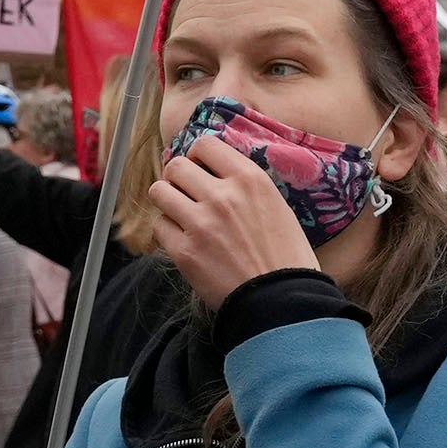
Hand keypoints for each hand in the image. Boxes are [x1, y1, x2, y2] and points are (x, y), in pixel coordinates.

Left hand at [151, 130, 319, 308]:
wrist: (284, 303)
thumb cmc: (287, 258)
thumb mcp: (278, 208)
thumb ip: (244, 186)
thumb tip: (214, 172)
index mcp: (250, 180)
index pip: (205, 144)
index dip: (198, 156)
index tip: (200, 169)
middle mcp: (223, 195)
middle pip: (176, 166)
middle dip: (178, 178)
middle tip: (187, 194)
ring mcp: (200, 223)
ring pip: (159, 191)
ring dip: (168, 202)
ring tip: (182, 216)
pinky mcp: (184, 251)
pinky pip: (159, 226)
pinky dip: (168, 232)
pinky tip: (185, 242)